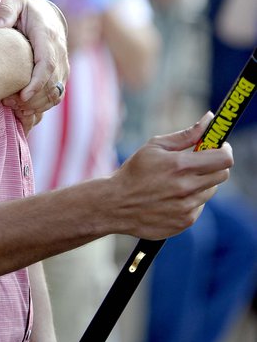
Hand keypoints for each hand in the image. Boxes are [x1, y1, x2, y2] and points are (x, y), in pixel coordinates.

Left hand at [0, 0, 68, 125]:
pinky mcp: (62, 75)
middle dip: (32, 98)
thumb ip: (5, 11)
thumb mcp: (14, 3)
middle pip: (52, 83)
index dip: (37, 82)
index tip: (23, 96)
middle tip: (8, 102)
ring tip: (13, 107)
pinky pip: (56, 96)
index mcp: (48, 36)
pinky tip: (24, 109)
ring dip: (37, 105)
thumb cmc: (26, 11)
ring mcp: (64, 65)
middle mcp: (60, 52)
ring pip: (56, 93)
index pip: (48, 63)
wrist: (48, 17)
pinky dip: (43, 106)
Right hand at [111, 114, 233, 238]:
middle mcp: (186, 188)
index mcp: (179, 165)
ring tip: (177, 180)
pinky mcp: (185, 222)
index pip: (223, 159)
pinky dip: (191, 198)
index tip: (220, 145)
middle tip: (200, 161)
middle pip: (222, 175)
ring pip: (210, 190)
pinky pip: (199, 206)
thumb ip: (186, 135)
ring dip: (201, 182)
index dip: (225, 149)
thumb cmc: (135, 170)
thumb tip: (209, 119)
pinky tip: (171, 196)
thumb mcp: (155, 146)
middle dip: (215, 164)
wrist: (116, 204)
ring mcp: (187, 208)